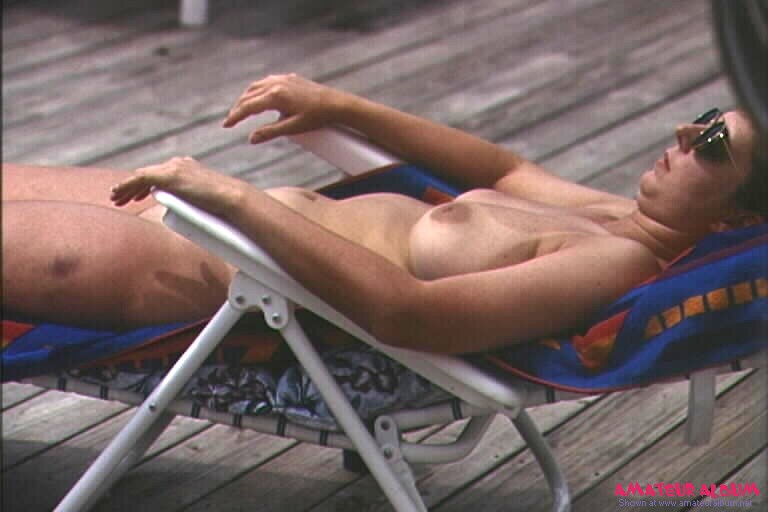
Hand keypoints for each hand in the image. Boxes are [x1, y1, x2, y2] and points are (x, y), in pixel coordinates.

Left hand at [111, 157, 246, 217]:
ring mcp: (173, 168)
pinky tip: (118, 194)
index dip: (144, 186)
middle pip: (148, 174)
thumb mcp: (206, 202)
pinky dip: (127, 186)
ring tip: (116, 199)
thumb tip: (199, 221)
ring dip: (126, 188)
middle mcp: (178, 164)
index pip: (159, 175)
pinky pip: (141, 179)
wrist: (230, 198)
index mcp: (186, 168)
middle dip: (132, 187)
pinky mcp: (169, 175)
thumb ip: (198, 204)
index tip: (135, 198)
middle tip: (120, 199)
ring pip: (141, 176)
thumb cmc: (224, 206)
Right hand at [222, 74, 347, 142]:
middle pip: (248, 96)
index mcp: (275, 96)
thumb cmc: (317, 118)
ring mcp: (282, 79)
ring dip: (246, 98)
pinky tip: (257, 97)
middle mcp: (276, 84)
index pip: (248, 107)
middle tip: (230, 121)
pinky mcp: (289, 78)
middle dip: (238, 108)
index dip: (235, 117)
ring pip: (256, 87)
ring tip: (241, 110)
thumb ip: (271, 132)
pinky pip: (267, 82)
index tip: (226, 126)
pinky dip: (257, 90)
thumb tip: (251, 139)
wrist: (336, 103)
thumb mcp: (293, 128)